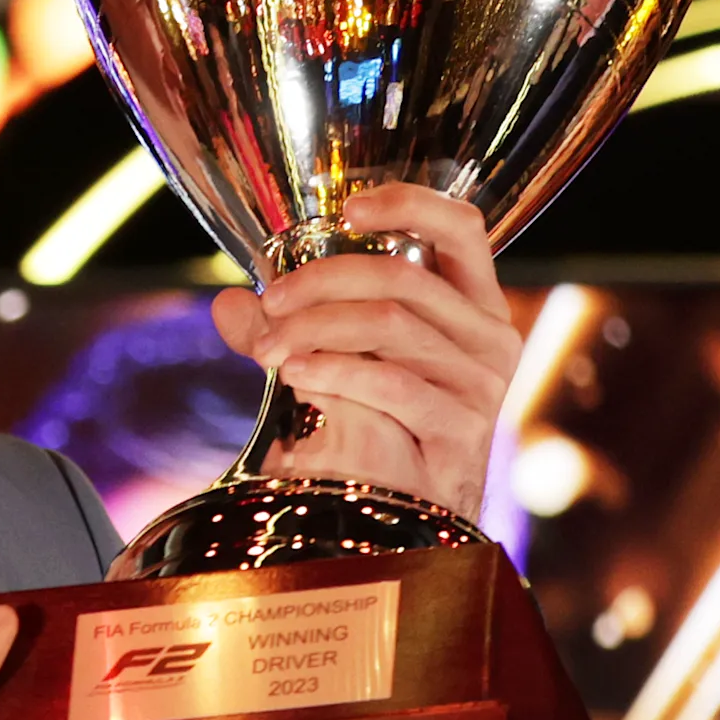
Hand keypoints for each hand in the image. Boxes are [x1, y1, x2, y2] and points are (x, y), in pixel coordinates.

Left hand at [210, 183, 519, 517]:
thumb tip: (229, 303)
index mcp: (473, 303)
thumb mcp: (344, 359)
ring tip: (267, 348)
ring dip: (314, 329)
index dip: (409, 204)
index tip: (347, 208)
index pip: (461, 227)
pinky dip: (334, 371)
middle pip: (401, 276)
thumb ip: (293, 329)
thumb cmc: (384, 426)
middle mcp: (490, 336)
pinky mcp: (462, 429)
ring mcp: (482, 384)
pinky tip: (295, 375)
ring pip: (388, 324)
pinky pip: (390, 383)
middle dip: (320, 282)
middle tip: (269, 303)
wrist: (411, 515)